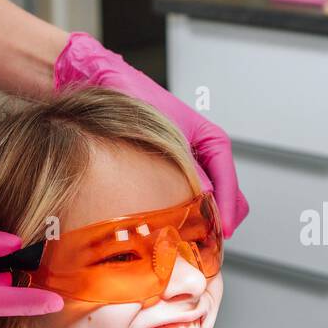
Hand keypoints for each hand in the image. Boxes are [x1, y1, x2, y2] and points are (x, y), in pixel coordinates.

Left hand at [53, 32, 248, 237]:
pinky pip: (188, 205)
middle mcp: (202, 155)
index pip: (229, 180)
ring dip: (202, 225)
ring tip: (185, 242)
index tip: (223, 231)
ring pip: (210, 206)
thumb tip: (202, 201)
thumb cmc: (128, 95)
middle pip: (228, 198)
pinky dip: (185, 221)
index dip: (226, 209)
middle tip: (202, 246)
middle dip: (218, 223)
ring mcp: (188, 168)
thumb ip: (185, 168)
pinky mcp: (170, 178)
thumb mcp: (160, 132)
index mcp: (209, 139)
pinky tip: (169, 231)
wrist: (98, 81)